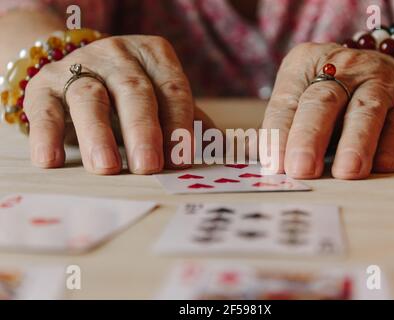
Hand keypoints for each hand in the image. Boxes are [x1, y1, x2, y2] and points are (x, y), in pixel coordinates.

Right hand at [24, 35, 193, 174]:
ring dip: (98, 134)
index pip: (172, 89)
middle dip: (142, 130)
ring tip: (107, 167)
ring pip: (89, 97)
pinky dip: (47, 134)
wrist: (78, 70)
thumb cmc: (131, 95)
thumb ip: (189, 121)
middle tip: (148, 165)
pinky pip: (45, 108)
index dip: (178, 124)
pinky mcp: (44, 84)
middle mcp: (118, 56)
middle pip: (134, 91)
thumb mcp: (161, 100)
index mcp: (154, 57)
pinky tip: (50, 160)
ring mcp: (79, 66)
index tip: (182, 159)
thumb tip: (222, 149)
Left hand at [262, 43, 393, 179]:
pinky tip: (381, 166)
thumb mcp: (300, 95)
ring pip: (365, 110)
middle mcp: (342, 67)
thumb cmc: (328, 93)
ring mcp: (379, 80)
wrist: (380, 67)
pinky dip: (391, 146)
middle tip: (302, 169)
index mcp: (304, 64)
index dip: (279, 134)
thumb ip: (283, 125)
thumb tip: (265, 160)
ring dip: (356, 143)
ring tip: (346, 172)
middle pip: (322, 102)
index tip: (275, 164)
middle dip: (310, 137)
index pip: (286, 102)